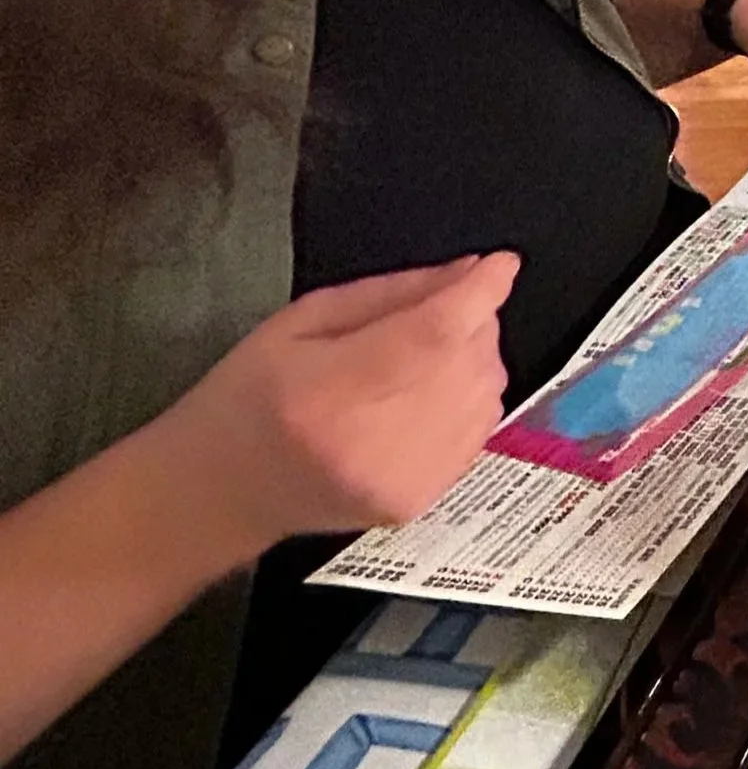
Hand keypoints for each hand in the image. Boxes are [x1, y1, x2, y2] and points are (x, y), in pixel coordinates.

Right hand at [170, 255, 517, 556]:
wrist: (223, 494)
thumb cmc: (248, 395)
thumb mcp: (300, 322)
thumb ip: (390, 294)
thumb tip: (469, 273)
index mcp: (326, 392)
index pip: (430, 336)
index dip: (478, 295)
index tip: (502, 263)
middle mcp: (369, 445)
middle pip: (465, 363)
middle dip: (472, 322)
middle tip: (440, 309)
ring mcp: (399, 483)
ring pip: (485, 396)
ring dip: (474, 360)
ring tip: (429, 353)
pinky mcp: (418, 505)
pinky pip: (480, 432)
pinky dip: (471, 399)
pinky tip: (433, 392)